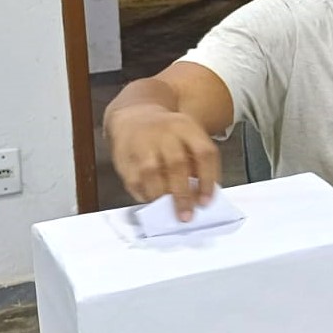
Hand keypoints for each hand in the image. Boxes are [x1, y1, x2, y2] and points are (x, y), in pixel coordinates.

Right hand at [106, 104, 220, 219]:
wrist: (134, 117)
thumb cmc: (168, 135)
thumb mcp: (188, 137)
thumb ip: (197, 163)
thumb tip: (200, 197)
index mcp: (186, 127)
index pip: (204, 153)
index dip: (208, 180)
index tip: (206, 202)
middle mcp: (165, 132)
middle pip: (177, 164)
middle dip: (183, 194)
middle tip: (187, 215)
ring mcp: (142, 143)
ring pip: (152, 172)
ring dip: (162, 196)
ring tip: (169, 211)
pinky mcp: (124, 156)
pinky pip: (134, 180)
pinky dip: (144, 195)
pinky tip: (153, 201)